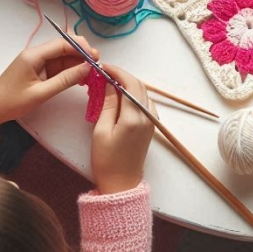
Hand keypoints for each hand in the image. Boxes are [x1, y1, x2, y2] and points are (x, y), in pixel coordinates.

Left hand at [0, 36, 96, 130]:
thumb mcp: (40, 93)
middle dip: (82, 54)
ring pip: (63, 56)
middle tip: (97, 65)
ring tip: (91, 74)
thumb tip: (87, 68)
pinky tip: (79, 78)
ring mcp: (37, 61)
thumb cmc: (12, 102)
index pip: (62, 43)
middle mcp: (36, 53)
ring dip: (77, 63)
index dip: (81, 48)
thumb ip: (65, 80)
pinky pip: (58, 65)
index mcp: (34, 55)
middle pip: (64, 47)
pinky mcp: (38, 69)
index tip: (96, 58)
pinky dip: (69, 70)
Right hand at [91, 66, 154, 193]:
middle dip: (122, 76)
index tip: (104, 67)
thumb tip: (110, 84)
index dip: (117, 72)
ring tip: (109, 83)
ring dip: (128, 84)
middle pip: (138, 85)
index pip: (129, 84)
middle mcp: (147, 116)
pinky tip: (121, 96)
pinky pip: (144, 102)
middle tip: (104, 74)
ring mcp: (151, 120)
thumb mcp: (101, 131)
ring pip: (143, 92)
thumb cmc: (106, 161)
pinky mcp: (150, 125)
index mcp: (134, 117)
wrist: (121, 184)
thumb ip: (107, 105)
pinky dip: (133, 94)